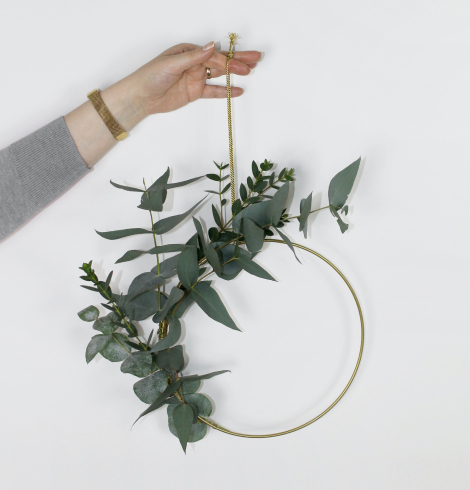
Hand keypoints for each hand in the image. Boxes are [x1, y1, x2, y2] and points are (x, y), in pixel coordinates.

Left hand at [129, 41, 261, 115]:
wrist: (142, 97)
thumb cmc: (152, 76)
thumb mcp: (173, 64)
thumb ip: (194, 58)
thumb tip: (212, 46)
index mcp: (189, 52)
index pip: (213, 56)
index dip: (228, 61)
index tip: (241, 66)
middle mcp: (194, 63)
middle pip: (220, 62)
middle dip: (238, 60)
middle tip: (256, 59)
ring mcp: (196, 78)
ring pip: (220, 74)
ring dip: (234, 73)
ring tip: (251, 71)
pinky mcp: (195, 92)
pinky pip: (213, 91)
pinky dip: (225, 92)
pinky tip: (238, 91)